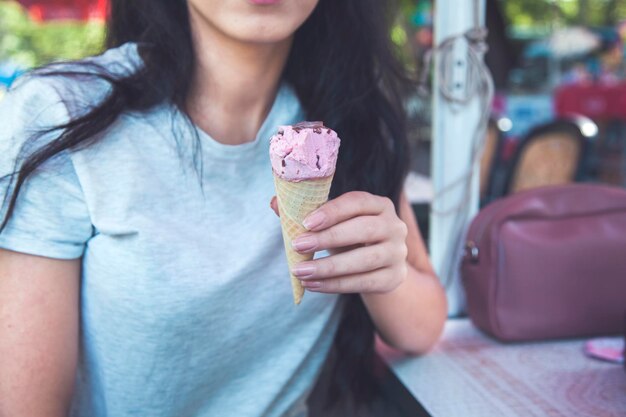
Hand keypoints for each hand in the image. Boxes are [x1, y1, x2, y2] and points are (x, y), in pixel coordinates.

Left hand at [271, 191, 408, 293]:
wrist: (376, 267)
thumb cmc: (349, 237)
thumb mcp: (332, 223)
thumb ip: (306, 212)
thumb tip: (275, 202)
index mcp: (380, 204)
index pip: (358, 202)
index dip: (332, 211)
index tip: (306, 222)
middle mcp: (395, 226)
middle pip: (363, 230)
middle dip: (328, 238)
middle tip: (298, 246)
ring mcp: (398, 253)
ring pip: (364, 260)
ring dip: (329, 267)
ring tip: (300, 271)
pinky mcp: (395, 277)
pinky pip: (364, 283)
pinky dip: (335, 285)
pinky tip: (312, 284)